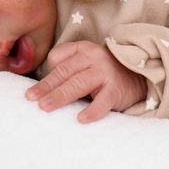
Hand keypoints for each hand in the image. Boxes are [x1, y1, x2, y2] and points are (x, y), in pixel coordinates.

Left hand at [24, 40, 148, 123]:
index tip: (35, 92)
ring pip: (78, 83)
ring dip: (60, 96)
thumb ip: (67, 68)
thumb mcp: (85, 62)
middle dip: (46, 86)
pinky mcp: (116, 90)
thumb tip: (40, 90)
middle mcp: (94, 57)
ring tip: (45, 107)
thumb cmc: (103, 73)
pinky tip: (81, 119)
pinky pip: (102, 101)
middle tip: (31, 99)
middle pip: (65, 71)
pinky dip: (92, 111)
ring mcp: (106, 73)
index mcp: (83, 49)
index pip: (59, 56)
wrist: (137, 77)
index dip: (47, 73)